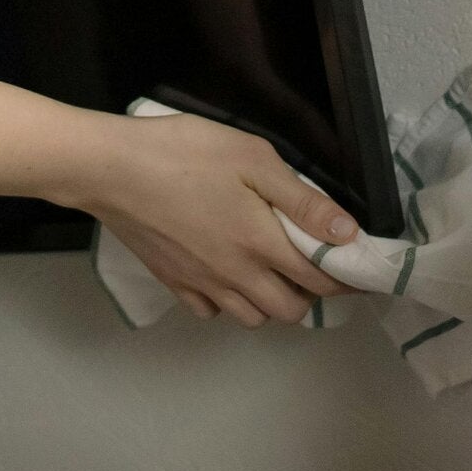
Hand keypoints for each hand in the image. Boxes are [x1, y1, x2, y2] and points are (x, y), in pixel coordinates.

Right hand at [79, 111, 358, 328]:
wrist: (111, 169)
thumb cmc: (184, 152)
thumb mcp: (251, 158)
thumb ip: (302, 199)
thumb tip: (348, 235)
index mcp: (262, 244)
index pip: (322, 279)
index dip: (347, 278)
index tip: (360, 269)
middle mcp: (237, 276)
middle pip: (291, 310)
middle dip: (312, 293)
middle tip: (312, 263)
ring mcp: (203, 285)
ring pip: (253, 317)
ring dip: (271, 302)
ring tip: (270, 269)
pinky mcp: (174, 284)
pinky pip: (212, 311)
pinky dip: (227, 302)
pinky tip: (223, 273)